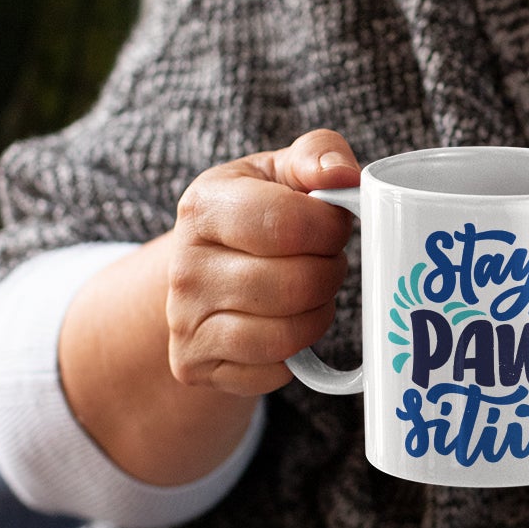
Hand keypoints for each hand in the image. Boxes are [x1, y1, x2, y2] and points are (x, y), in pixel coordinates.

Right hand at [166, 129, 360, 394]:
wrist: (204, 267)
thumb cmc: (261, 212)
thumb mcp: (283, 170)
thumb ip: (319, 155)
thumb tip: (344, 175)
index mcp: (205, 205)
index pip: (287, 223)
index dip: (331, 228)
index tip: (336, 224)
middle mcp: (185, 266)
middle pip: (296, 284)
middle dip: (330, 272)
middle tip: (325, 259)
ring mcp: (183, 321)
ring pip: (287, 335)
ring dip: (318, 313)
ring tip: (310, 290)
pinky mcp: (194, 365)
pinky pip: (274, 372)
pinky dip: (297, 352)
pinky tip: (287, 322)